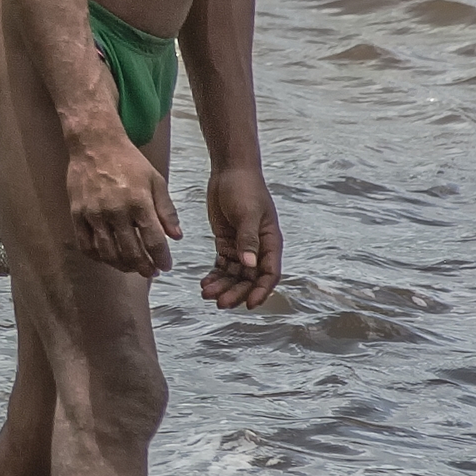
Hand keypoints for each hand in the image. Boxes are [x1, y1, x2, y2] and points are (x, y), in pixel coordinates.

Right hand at [66, 126, 180, 277]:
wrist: (94, 144)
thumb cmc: (129, 161)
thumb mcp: (155, 180)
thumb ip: (166, 210)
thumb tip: (176, 237)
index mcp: (139, 202)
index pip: (154, 240)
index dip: (162, 259)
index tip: (166, 266)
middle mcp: (115, 211)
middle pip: (131, 252)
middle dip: (144, 268)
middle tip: (151, 272)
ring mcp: (93, 214)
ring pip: (108, 253)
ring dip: (123, 266)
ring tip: (132, 267)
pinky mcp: (77, 214)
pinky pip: (85, 245)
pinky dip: (98, 257)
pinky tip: (108, 257)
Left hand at [202, 163, 282, 308]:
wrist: (230, 170)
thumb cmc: (245, 188)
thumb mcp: (248, 213)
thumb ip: (248, 240)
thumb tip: (251, 266)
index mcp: (270, 243)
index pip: (269, 274)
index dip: (261, 291)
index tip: (250, 305)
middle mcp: (258, 249)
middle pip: (249, 278)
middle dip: (236, 292)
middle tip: (219, 303)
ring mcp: (242, 247)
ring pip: (234, 274)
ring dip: (223, 286)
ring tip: (206, 294)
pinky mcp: (227, 242)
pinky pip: (222, 265)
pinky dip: (215, 275)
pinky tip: (204, 283)